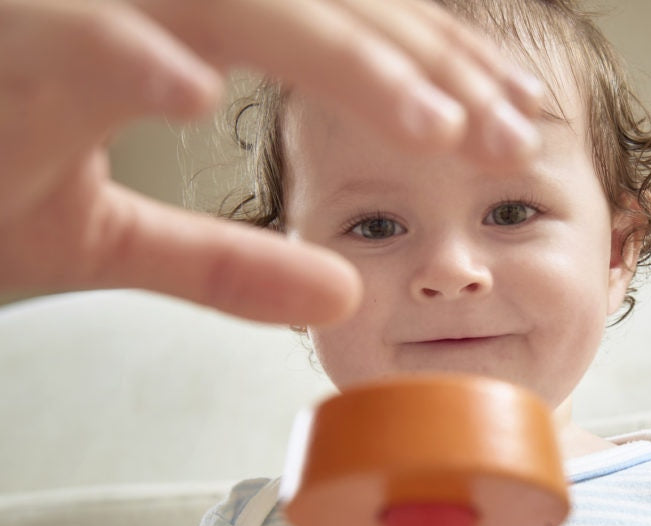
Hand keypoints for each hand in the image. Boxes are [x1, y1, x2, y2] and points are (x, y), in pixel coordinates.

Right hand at [0, 0, 543, 323]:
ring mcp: (60, 9)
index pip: (331, 38)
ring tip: (434, 126)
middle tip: (513, 132)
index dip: (429, 82)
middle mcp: (136, 4)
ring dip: (337, 56)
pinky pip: (64, 32)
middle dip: (423, 72)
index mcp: (169, 33)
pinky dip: (120, 53)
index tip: (512, 133)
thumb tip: (339, 295)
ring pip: (228, 6)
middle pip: (313, 10)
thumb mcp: (105, 240)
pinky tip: (190, 87)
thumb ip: (223, 260)